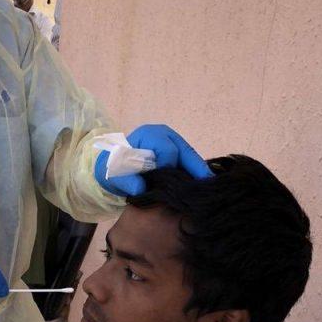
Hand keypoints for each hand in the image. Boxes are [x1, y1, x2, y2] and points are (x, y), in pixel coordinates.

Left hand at [95, 124, 211, 196]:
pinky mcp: (177, 150)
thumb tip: (141, 188)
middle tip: (207, 184)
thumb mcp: (116, 176)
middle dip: (196, 168)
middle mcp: (165, 134)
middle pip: (186, 151)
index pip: (168, 151)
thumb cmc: (116, 168)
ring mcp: (173, 140)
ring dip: (197, 171)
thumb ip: (127, 181)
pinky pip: (189, 160)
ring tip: (207, 187)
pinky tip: (200, 184)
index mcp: (150, 135)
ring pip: (191, 156)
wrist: (114, 166)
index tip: (164, 183)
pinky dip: (194, 172)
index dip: (169, 167)